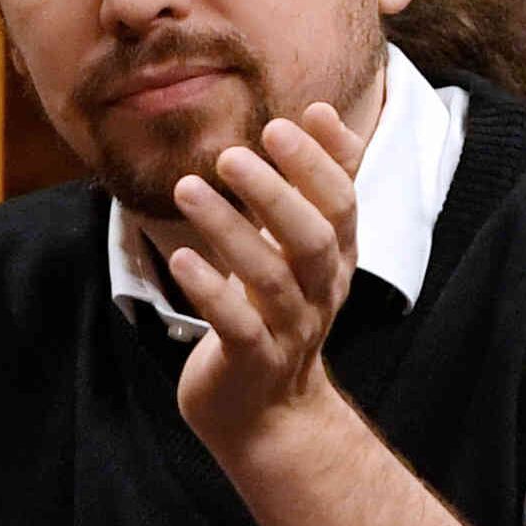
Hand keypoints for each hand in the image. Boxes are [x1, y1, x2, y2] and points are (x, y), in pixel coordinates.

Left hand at [162, 104, 365, 453]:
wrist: (266, 414)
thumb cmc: (278, 311)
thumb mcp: (305, 248)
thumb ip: (315, 185)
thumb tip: (322, 112)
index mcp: (335, 258)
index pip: (342, 203)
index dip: (322, 162)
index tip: (291, 121)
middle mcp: (321, 291)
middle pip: (312, 238)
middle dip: (276, 192)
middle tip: (230, 153)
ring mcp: (289, 329)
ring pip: (269, 278)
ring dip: (229, 230)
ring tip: (187, 188)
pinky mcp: (252, 362)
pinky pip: (237, 326)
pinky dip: (211, 291)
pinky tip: (184, 259)